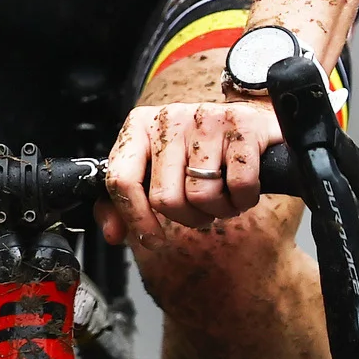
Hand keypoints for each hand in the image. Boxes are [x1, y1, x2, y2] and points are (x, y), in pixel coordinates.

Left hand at [99, 92, 282, 241]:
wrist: (245, 121)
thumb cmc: (195, 151)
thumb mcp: (155, 168)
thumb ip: (125, 201)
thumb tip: (113, 234)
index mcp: (139, 127)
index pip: (122, 179)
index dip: (136, 218)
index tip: (152, 239)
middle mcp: (169, 118)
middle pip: (166, 199)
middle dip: (188, 217)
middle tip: (200, 208)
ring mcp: (206, 118)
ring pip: (202, 196)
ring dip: (218, 209)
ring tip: (222, 194)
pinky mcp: (243, 125)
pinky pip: (239, 186)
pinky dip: (243, 200)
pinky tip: (241, 189)